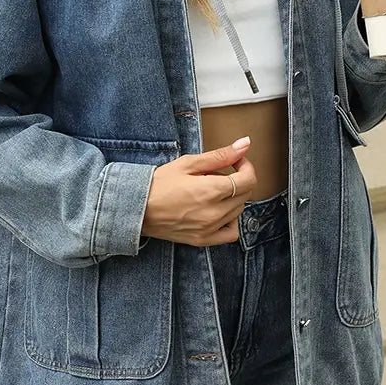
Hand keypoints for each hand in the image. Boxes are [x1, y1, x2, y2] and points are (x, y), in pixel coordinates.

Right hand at [141, 140, 256, 246]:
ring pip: (238, 211)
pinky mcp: (203, 240)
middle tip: (217, 173)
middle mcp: (214, 212)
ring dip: (232, 198)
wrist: (137, 208)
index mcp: (211, 190)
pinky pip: (231, 233)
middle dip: (237, 179)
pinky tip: (218, 211)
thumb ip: (220, 155)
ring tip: (211, 191)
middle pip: (244, 194)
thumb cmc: (159, 184)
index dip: (246, 166)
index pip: (248, 179)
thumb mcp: (188, 163)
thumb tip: (245, 144)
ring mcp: (210, 229)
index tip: (236, 162)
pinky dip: (231, 221)